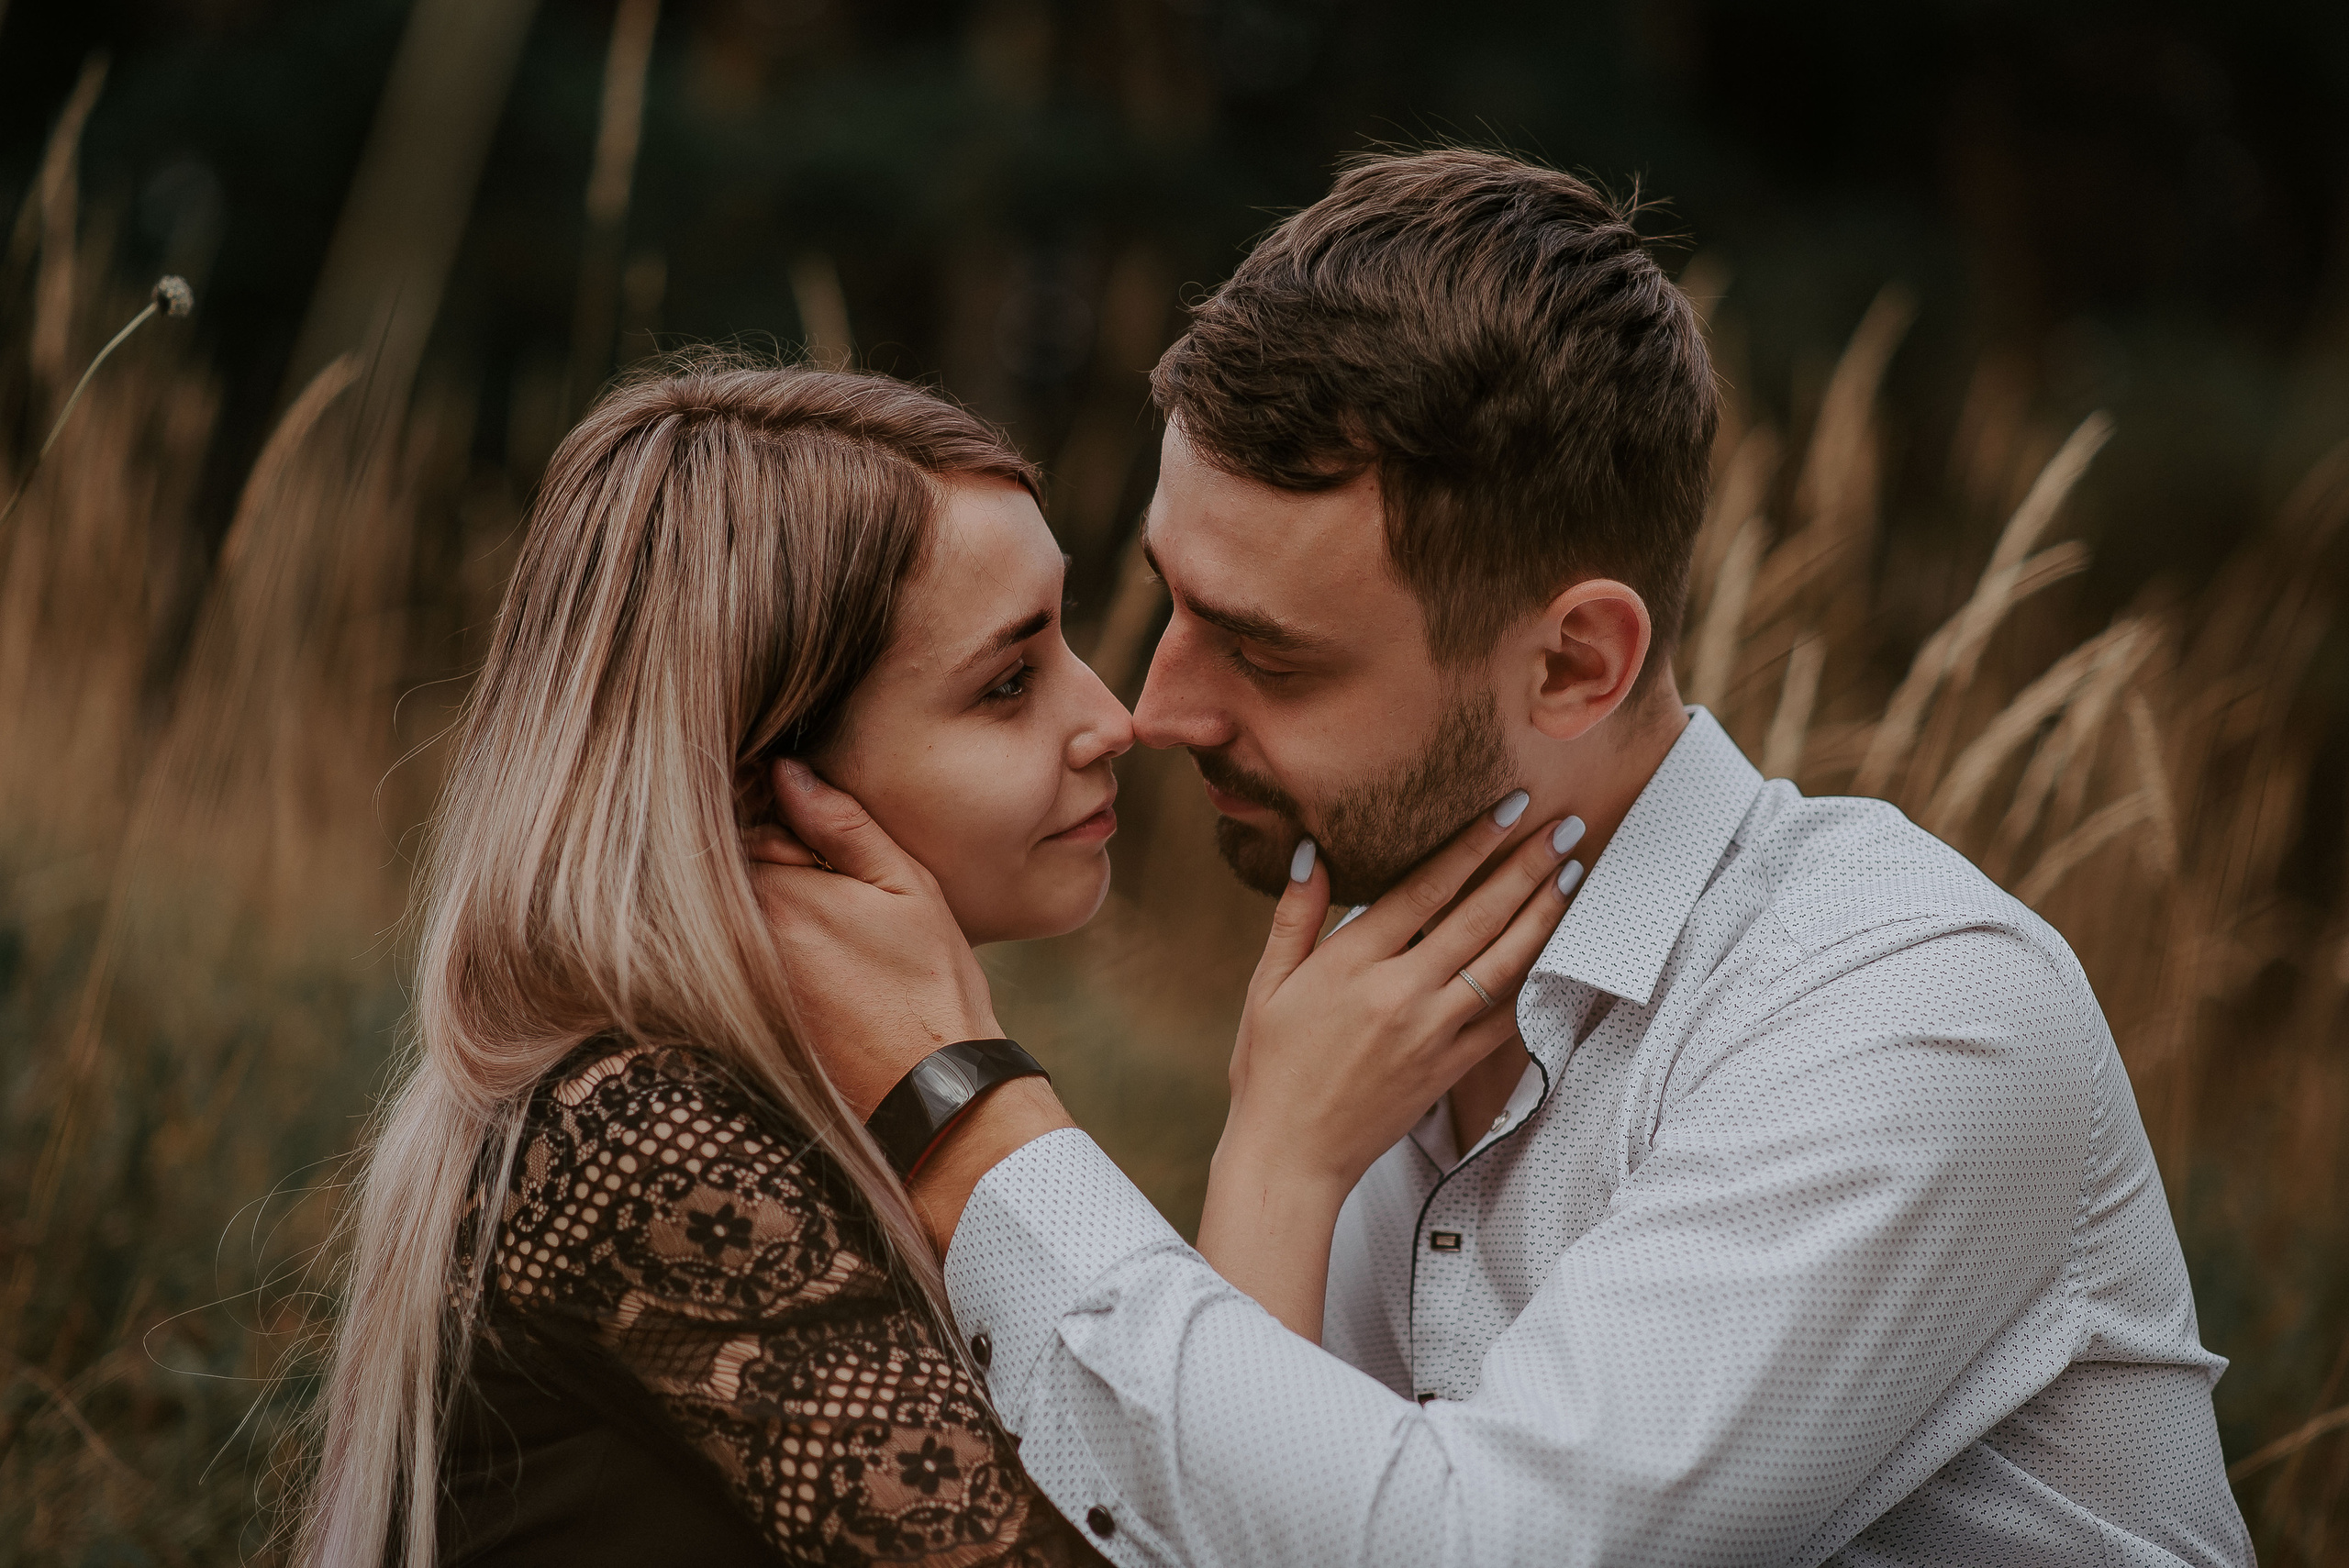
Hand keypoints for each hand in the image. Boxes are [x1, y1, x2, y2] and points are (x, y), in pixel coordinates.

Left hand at [746, 760, 1001, 1117]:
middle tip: (813, 869)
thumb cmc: (928, 984)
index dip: (760, 809)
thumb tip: (786, 771)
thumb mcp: (904, 884)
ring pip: (718, 916)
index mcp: (775, 899)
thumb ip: (840, 823)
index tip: (792, 814)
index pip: (730, 825)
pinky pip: (724, 962)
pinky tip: (810, 961)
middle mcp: (737, 943)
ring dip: (750, 900)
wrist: (931, 1090)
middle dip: (753, 855)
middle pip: (714, 871)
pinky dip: (750, 947)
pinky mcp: (734, 1021)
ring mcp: (730, 987)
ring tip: (819, 921)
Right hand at [1197, 798, 1580, 1337]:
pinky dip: (1532, 981)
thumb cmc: (1270, 1067)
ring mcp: (1431, 1034)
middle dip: (1526, 867)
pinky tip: (1553, 948)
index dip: (1472, 844)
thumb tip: (1313, 851)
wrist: (1292, 1155)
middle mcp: (1399, 994)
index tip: (1508, 808)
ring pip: (1503, 964)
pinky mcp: (1450, 1069)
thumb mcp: (1266, 984)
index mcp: (1351, 965)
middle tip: (1564, 827)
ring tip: (1571, 874)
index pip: (1425, 889)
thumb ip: (1295, 915)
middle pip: (1478, 918)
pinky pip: (1503, 1019)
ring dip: (1543, 915)